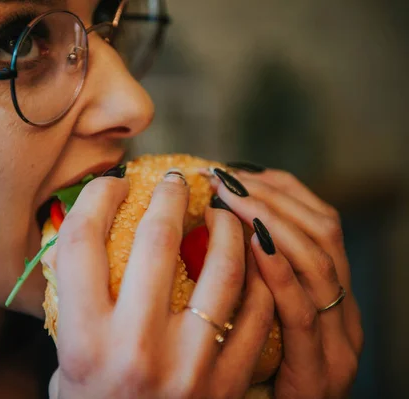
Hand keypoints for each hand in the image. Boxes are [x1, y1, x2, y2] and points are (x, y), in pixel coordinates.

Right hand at [47, 171, 273, 398]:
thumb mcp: (65, 359)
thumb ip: (71, 302)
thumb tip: (81, 232)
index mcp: (82, 341)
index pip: (81, 243)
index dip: (98, 198)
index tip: (115, 183)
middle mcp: (133, 349)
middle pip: (154, 241)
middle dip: (168, 195)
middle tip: (176, 181)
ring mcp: (187, 366)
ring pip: (221, 269)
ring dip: (225, 228)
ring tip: (223, 212)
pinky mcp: (226, 383)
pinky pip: (256, 313)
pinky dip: (258, 279)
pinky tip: (251, 262)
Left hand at [212, 164, 363, 398]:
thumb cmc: (253, 374)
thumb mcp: (260, 317)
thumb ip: (250, 277)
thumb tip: (205, 227)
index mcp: (332, 294)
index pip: (320, 222)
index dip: (282, 190)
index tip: (238, 170)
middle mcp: (343, 312)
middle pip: (322, 230)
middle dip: (272, 196)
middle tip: (224, 177)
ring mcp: (336, 342)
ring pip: (317, 261)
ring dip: (271, 220)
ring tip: (229, 197)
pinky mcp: (318, 371)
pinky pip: (301, 312)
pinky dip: (278, 271)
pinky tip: (250, 243)